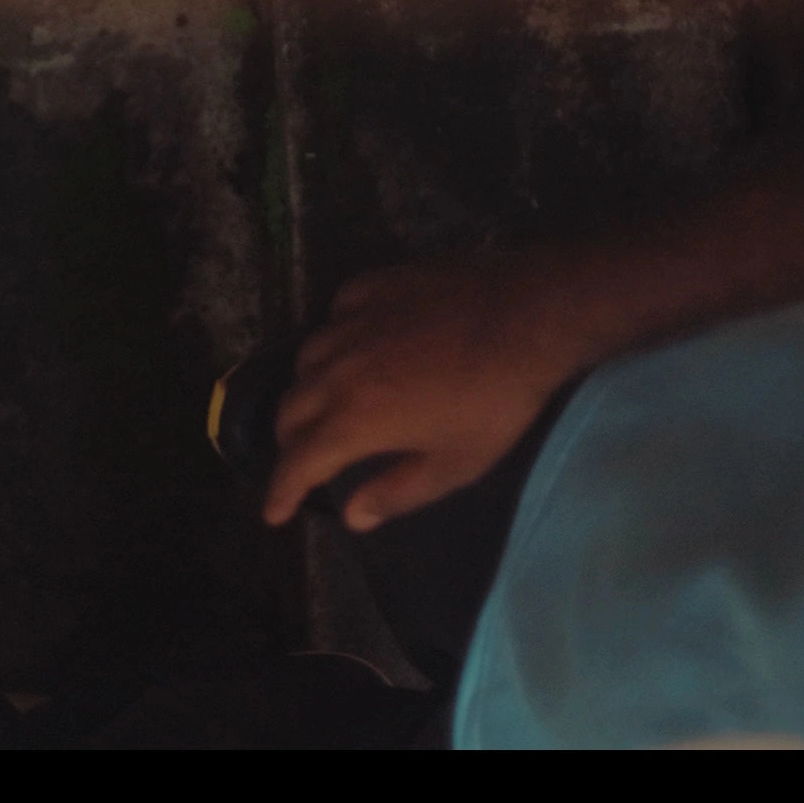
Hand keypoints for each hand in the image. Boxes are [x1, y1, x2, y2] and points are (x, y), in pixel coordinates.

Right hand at [262, 257, 583, 531]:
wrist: (529, 314)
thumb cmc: (496, 400)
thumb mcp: (456, 464)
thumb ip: (397, 493)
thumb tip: (352, 516)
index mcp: (352, 421)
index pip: (297, 463)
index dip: (281, 491)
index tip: (274, 513)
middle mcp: (335, 370)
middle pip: (289, 411)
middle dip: (291, 444)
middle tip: (307, 460)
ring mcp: (348, 322)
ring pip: (305, 361)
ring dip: (308, 391)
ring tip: (328, 403)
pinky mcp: (369, 286)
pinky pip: (334, 317)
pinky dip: (336, 339)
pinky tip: (358, 345)